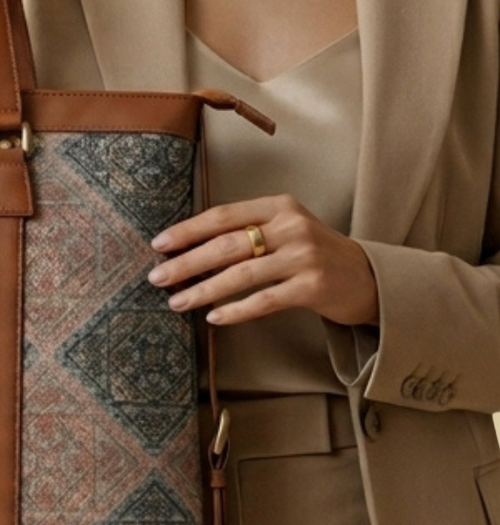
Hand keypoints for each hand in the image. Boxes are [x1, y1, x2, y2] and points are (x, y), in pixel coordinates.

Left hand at [147, 193, 379, 327]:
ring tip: (176, 301)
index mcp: (278, 206)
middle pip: (226, 245)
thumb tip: (190, 250)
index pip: (222, 216)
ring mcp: (303, 256)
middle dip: (186, 262)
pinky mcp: (313, 287)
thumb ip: (247, 232)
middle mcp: (291, 226)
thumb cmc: (314, 254)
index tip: (158, 244)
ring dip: (203, 289)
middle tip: (156, 277)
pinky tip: (213, 318)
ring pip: (240, 274)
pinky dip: (235, 310)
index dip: (188, 230)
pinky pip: (264, 300)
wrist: (368, 278)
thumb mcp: (285, 229)